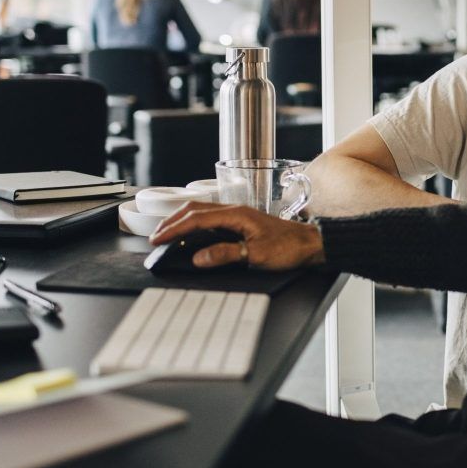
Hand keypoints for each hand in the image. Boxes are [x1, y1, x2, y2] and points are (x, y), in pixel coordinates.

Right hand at [151, 202, 325, 269]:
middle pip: (194, 210)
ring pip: (201, 212)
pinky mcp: (241, 222)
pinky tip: (191, 234)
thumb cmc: (290, 248)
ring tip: (167, 234)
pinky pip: (211, 219)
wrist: (311, 244)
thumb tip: (198, 258)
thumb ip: (226, 254)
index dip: (174, 229)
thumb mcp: (257, 256)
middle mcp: (235, 210)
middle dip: (171, 222)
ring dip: (181, 221)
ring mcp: (238, 215)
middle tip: (155, 236)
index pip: (196, 219)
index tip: (158, 239)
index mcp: (236, 214)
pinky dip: (194, 225)